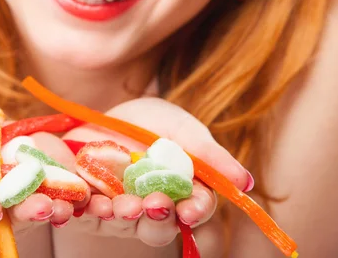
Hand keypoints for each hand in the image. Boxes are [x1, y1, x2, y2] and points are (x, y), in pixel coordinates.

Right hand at [0, 120, 77, 251]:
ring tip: (61, 202)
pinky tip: (80, 189)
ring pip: (38, 208)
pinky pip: (59, 189)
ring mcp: (20, 201)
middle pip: (9, 223)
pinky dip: (70, 189)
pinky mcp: (43, 184)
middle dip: (24, 213)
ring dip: (52, 205)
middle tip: (41, 206)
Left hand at [62, 97, 249, 245]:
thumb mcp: (178, 127)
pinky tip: (94, 202)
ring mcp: (123, 208)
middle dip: (160, 216)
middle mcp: (154, 205)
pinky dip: (93, 211)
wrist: (100, 113)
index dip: (196, 210)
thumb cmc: (146, 121)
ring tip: (123, 204)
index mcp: (182, 189)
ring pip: (128, 224)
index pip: (196, 207)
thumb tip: (245, 182)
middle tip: (155, 204)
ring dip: (127, 216)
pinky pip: (91, 216)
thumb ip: (208, 153)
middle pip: (163, 224)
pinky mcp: (92, 205)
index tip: (190, 210)